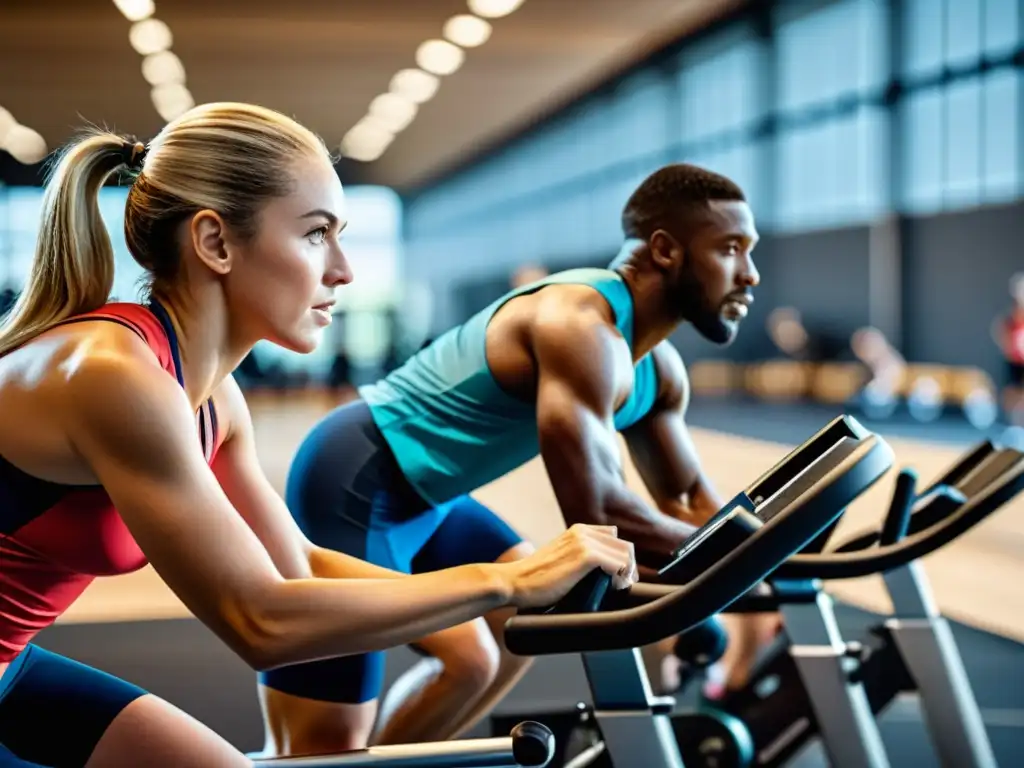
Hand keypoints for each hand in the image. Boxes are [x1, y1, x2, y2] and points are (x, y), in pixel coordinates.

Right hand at [495, 524, 637, 608]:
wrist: (514, 582)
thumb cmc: (535, 579)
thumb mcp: (561, 559)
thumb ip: (578, 558)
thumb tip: (601, 572)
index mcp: (577, 530)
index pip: (614, 537)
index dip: (619, 556)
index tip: (617, 576)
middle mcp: (582, 532)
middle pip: (623, 545)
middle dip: (628, 566)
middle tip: (622, 585)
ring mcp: (584, 542)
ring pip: (625, 553)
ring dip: (626, 572)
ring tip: (617, 588)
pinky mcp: (585, 556)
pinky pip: (618, 563)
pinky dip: (621, 577)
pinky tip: (613, 588)